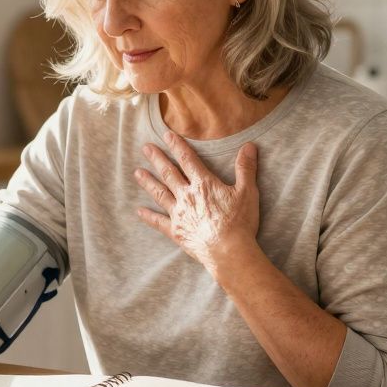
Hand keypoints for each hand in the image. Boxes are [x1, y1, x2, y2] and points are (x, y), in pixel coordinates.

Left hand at [134, 131, 260, 276]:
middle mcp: (187, 196)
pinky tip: (139, 211)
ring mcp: (179, 214)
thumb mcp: (247, 192)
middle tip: (145, 148)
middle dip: (157, 159)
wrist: (228, 251)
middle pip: (169, 173)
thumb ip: (245, 168)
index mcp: (204, 184)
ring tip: (137, 173)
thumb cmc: (239, 222)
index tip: (167, 135)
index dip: (177, 146)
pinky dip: (148, 216)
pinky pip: (158, 222)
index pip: (188, 160)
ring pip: (160, 194)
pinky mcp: (176, 232)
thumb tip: (249, 146)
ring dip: (148, 182)